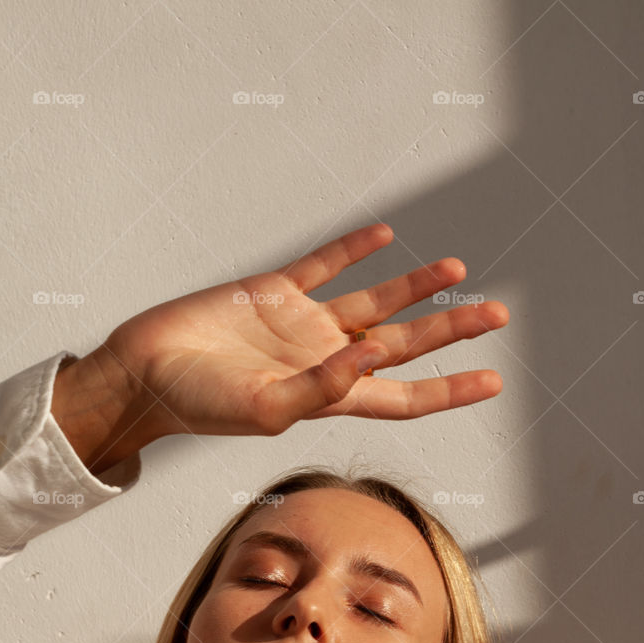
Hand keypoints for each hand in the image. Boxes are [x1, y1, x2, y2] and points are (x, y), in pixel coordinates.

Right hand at [88, 221, 508, 445]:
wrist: (145, 370)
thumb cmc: (200, 402)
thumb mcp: (265, 407)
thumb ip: (321, 388)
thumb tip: (369, 358)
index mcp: (330, 396)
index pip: (404, 396)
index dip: (450, 389)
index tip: (494, 380)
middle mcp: (325, 360)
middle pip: (403, 346)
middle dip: (451, 332)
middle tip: (498, 315)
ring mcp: (302, 325)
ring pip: (374, 302)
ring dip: (414, 287)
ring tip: (458, 271)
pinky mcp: (274, 292)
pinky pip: (324, 265)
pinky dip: (353, 249)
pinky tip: (384, 234)